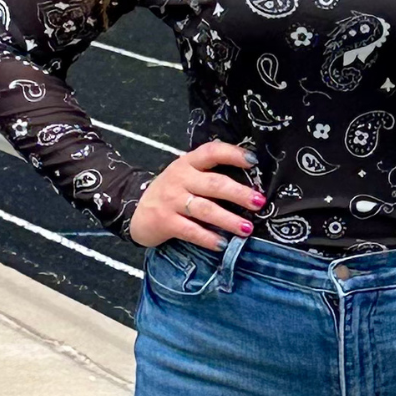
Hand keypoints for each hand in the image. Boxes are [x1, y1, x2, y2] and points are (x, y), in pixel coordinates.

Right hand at [129, 141, 263, 248]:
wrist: (136, 211)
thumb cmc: (172, 192)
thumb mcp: (186, 175)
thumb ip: (209, 174)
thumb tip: (249, 183)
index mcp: (188, 163)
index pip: (211, 152)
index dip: (232, 154)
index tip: (254, 162)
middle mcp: (180, 178)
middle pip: (214, 184)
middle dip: (239, 193)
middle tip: (259, 202)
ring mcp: (171, 200)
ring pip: (205, 209)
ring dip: (228, 219)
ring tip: (247, 228)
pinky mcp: (165, 222)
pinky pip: (191, 230)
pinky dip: (208, 238)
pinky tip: (223, 244)